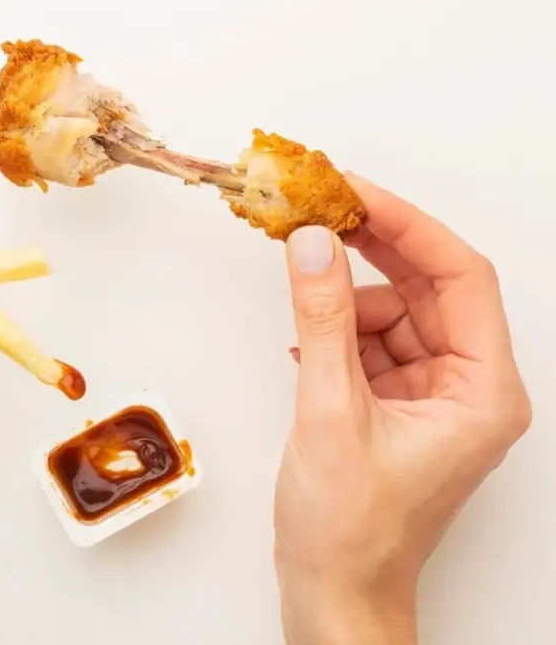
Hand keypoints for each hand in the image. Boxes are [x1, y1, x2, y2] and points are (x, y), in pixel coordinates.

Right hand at [275, 176, 530, 644]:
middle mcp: (468, 387)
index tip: (352, 191)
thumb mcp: (330, 411)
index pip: (459, 276)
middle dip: (372, 249)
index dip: (406, 224)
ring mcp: (433, 396)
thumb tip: (312, 243)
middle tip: (317, 209)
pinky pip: (371, 343)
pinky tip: (304, 345)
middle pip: (427, 287)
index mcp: (481, 390)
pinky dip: (335, 334)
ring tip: (301, 293)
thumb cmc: (349, 528)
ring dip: (344, 299)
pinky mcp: (398, 405)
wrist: (334, 590)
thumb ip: (322, 319)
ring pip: (394, 312)